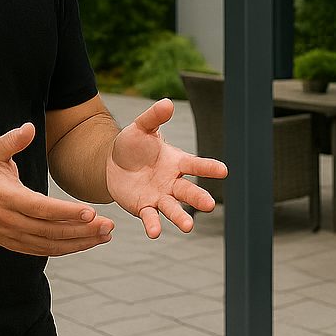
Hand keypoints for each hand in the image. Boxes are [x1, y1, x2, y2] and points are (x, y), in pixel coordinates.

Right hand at [0, 123, 115, 255]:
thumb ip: (11, 140)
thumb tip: (29, 127)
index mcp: (6, 198)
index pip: (40, 208)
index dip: (65, 212)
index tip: (91, 212)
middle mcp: (10, 221)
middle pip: (50, 231)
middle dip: (83, 230)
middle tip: (110, 225)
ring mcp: (13, 236)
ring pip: (50, 245)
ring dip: (80, 242)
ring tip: (106, 235)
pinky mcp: (16, 244)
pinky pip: (45, 250)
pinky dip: (67, 248)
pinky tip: (87, 242)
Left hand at [106, 99, 223, 237]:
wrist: (111, 163)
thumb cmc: (133, 144)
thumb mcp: (142, 127)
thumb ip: (154, 117)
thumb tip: (167, 102)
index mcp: (176, 162)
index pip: (195, 165)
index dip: (209, 167)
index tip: (223, 171)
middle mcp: (172, 181)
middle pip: (189, 191)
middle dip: (199, 198)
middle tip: (209, 205)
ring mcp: (159, 196)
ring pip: (173, 208)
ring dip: (181, 218)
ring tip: (188, 227)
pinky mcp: (144, 207)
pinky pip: (150, 217)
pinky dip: (153, 224)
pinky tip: (154, 233)